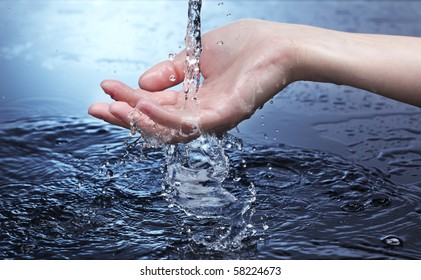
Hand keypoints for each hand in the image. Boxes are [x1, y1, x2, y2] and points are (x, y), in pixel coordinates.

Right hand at [88, 19, 296, 142]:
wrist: (279, 44)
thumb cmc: (245, 47)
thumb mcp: (196, 56)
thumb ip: (171, 71)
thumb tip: (142, 82)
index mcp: (194, 100)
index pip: (156, 105)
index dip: (129, 100)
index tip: (105, 89)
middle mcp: (202, 114)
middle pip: (158, 122)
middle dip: (125, 116)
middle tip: (95, 108)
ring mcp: (214, 118)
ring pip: (169, 128)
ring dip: (138, 119)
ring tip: (112, 108)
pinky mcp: (226, 115)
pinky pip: (191, 123)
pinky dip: (165, 117)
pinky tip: (142, 106)